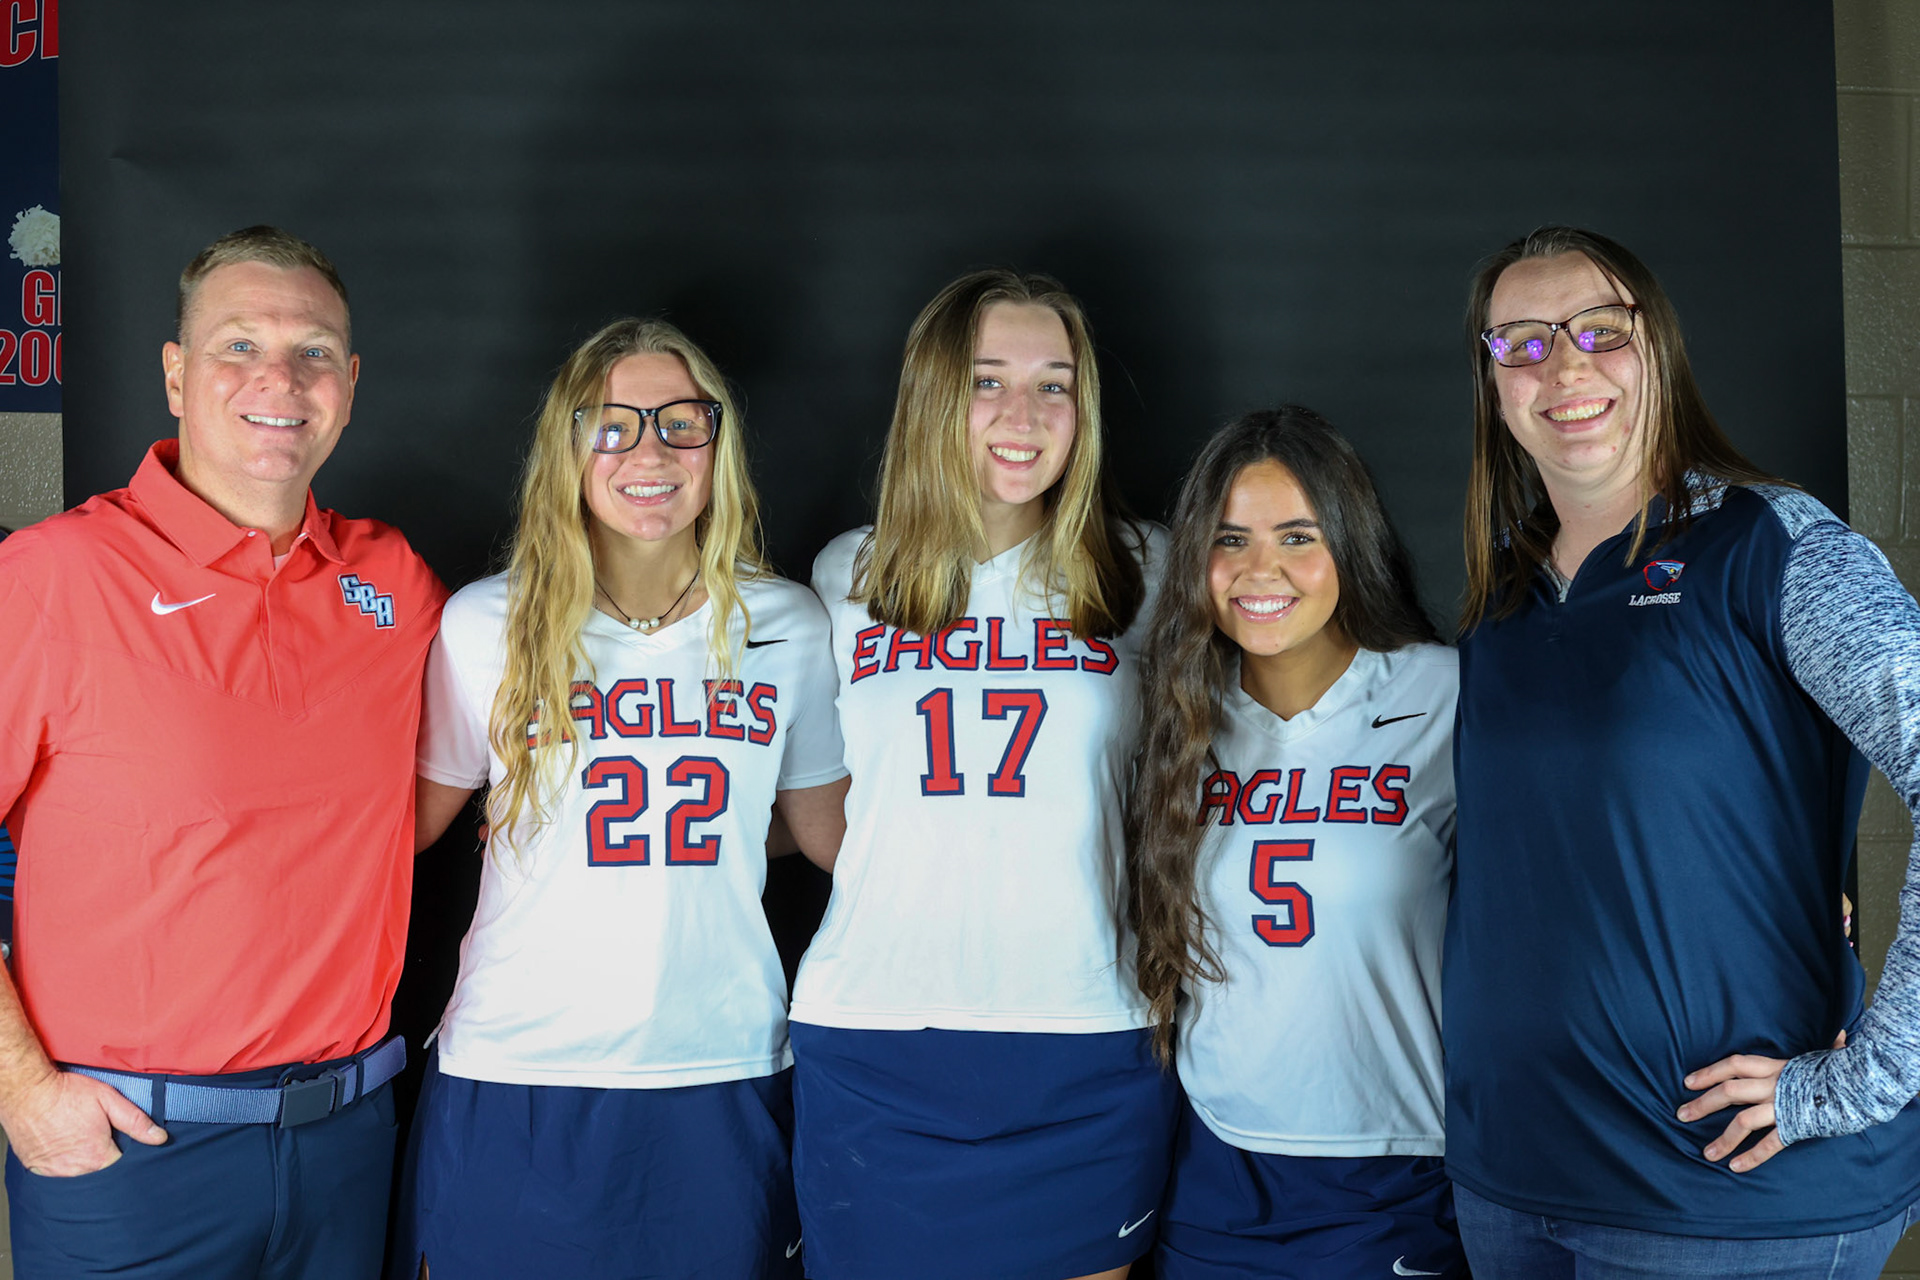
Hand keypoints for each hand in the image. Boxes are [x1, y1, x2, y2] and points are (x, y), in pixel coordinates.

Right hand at [0, 1069, 166, 1175]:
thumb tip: (160, 1138)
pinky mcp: (37, 1170)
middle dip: (107, 1159)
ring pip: (80, 1175)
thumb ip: (135, 1121)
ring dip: (85, 1163)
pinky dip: (64, 1165)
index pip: (124, 1167)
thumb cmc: (68, 1093)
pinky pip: (58, 1174)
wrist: (27, 1092)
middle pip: (102, 1173)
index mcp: (98, 1156)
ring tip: (82, 1140)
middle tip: (100, 1137)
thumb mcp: (108, 1099)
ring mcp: (55, 1173)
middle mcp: (77, 1170)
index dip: (128, 1154)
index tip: (124, 1142)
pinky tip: (65, 1147)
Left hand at [1679, 1030, 1845, 1172]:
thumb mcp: (1830, 1055)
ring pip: (1744, 1121)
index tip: (1687, 1081)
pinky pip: (1770, 1144)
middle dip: (1702, 1103)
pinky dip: (1752, 1156)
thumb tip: (1839, 1034)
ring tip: (1706, 1153)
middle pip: (1729, 1091)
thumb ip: (1828, 1046)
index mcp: (1776, 1066)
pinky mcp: (1795, 1127)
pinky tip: (1735, 1167)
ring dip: (1723, 1138)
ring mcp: (1782, 1106)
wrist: (1865, 1087)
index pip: (1733, 1065)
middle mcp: (1773, 1085)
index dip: (1709, 1072)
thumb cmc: (1845, 1071)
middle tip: (1681, 1115)